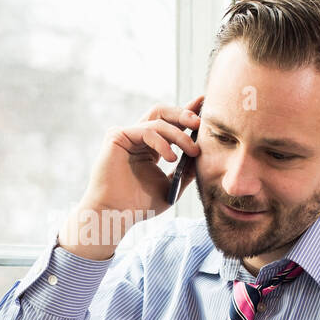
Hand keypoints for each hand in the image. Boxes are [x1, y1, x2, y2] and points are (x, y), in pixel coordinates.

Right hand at [77, 94, 204, 223]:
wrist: (115, 214)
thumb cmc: (139, 205)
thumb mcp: (171, 186)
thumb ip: (186, 170)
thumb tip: (205, 155)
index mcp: (151, 146)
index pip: (171, 123)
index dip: (188, 112)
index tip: (204, 106)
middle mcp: (138, 137)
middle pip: (163, 112)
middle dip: (184, 114)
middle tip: (200, 122)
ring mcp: (127, 135)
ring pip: (158, 120)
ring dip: (179, 134)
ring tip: (192, 151)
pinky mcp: (117, 136)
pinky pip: (146, 130)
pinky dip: (162, 142)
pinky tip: (171, 158)